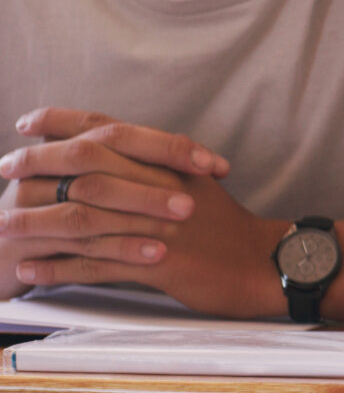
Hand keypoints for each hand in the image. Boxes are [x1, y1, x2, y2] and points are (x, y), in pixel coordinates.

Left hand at [0, 108, 282, 316]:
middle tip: (4, 170)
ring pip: (81, 217)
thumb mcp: (198, 184)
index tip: (28, 121)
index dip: (63, 122)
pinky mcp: (157, 262)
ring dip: (35, 224)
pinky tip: (31, 271)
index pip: (108, 131)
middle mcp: (159, 186)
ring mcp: (157, 225)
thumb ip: (159, 167)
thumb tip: (118, 158)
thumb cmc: (231, 229)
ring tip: (2, 228)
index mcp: (168, 164)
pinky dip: (58, 268)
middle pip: (84, 166)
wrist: (267, 263)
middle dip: (36, 166)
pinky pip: (95, 264)